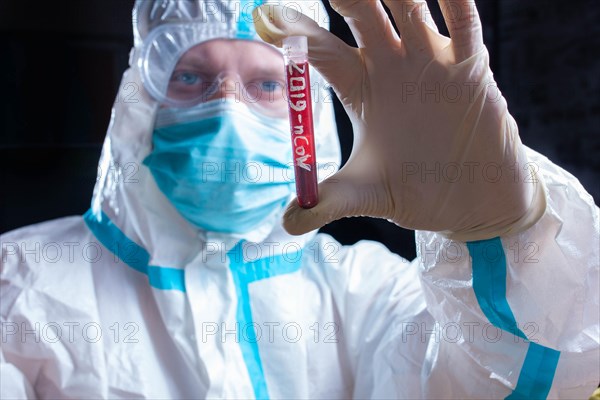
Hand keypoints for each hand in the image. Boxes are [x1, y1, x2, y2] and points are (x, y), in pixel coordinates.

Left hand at [254, 0, 544, 240]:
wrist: (471, 203)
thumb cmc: (415, 191)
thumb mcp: (365, 195)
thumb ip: (328, 203)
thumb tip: (288, 222)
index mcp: (360, 88)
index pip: (322, 50)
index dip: (295, 32)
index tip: (264, 16)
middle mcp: (391, 66)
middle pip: (362, 14)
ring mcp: (431, 61)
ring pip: (409, 7)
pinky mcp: (471, 68)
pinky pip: (464, 23)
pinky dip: (454, 1)